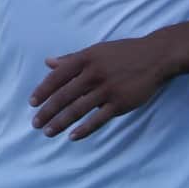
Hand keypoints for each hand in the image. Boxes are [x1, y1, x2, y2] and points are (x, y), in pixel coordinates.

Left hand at [28, 36, 173, 139]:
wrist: (157, 57)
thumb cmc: (123, 53)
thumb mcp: (95, 51)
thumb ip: (71, 59)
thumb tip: (48, 62)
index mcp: (84, 59)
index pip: (56, 77)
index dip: (42, 91)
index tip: (32, 103)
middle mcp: (93, 74)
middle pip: (64, 96)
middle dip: (47, 111)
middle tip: (35, 124)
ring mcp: (107, 89)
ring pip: (78, 109)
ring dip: (61, 122)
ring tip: (48, 132)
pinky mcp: (121, 102)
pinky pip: (99, 118)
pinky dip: (85, 129)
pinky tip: (72, 136)